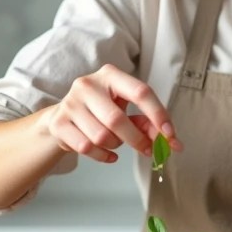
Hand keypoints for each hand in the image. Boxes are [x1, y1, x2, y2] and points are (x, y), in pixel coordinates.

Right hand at [45, 64, 182, 163]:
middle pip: (117, 119)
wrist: (63, 118)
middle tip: (147, 150)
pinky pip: (87, 147)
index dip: (158, 114)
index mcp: (111, 75)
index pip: (140, 92)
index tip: (169, 134)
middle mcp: (88, 84)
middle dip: (136, 139)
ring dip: (116, 146)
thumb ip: (147, 123)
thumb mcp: (124, 109)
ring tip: (116, 142)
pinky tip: (108, 154)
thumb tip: (172, 142)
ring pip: (102, 136)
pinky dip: (103, 156)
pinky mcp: (59, 122)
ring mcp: (70, 103)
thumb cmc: (101, 111)